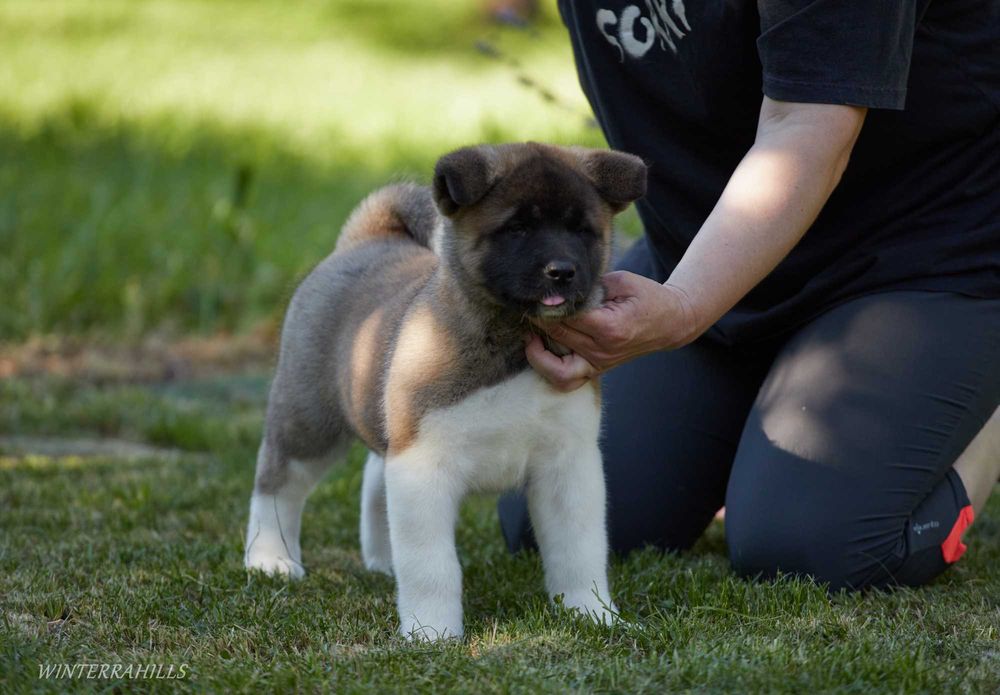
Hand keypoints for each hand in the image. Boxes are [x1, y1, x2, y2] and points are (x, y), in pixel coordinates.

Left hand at [527, 271, 698, 391]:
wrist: (670, 322)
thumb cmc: (647, 297)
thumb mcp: (622, 281)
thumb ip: (590, 286)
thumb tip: (559, 291)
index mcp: (610, 326)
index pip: (567, 318)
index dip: (549, 305)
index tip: (537, 294)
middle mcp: (603, 350)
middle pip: (558, 336)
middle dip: (539, 320)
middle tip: (529, 305)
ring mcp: (599, 363)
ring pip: (556, 368)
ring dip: (537, 353)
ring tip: (530, 334)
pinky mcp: (596, 369)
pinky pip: (566, 379)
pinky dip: (548, 369)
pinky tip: (540, 349)